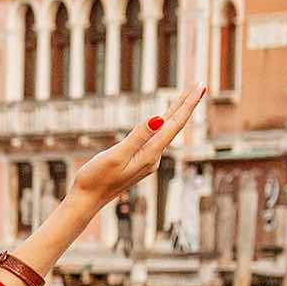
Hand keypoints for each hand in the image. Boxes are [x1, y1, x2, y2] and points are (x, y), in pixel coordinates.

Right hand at [70, 83, 205, 206]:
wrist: (86, 200)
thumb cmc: (95, 179)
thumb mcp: (115, 156)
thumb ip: (137, 137)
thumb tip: (159, 118)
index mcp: (150, 154)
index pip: (174, 124)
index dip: (187, 104)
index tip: (200, 86)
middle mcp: (153, 157)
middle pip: (174, 126)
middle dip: (187, 104)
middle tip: (200, 85)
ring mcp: (147, 160)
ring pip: (166, 131)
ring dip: (177, 113)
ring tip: (186, 98)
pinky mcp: (138, 161)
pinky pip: (156, 137)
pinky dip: (164, 124)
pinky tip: (165, 120)